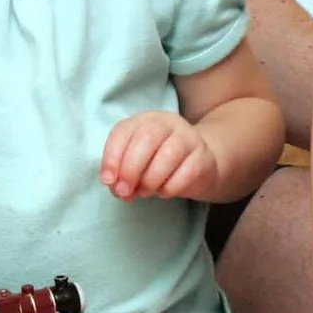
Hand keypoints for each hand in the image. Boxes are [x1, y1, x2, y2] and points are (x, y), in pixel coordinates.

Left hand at [101, 110, 219, 200]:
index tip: (108, 180)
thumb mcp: (137, 162)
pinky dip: (170, 188)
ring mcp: (189, 138)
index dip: (112, 158)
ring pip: (168, 155)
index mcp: (145, 120)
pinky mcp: (203, 157)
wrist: (199, 164)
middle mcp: (168, 123)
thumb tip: (116, 187)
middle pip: (146, 139)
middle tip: (125, 191)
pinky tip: (164, 192)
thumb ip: (122, 172)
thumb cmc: (159, 162)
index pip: (123, 132)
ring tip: (145, 192)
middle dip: (130, 169)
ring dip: (150, 180)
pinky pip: (186, 173)